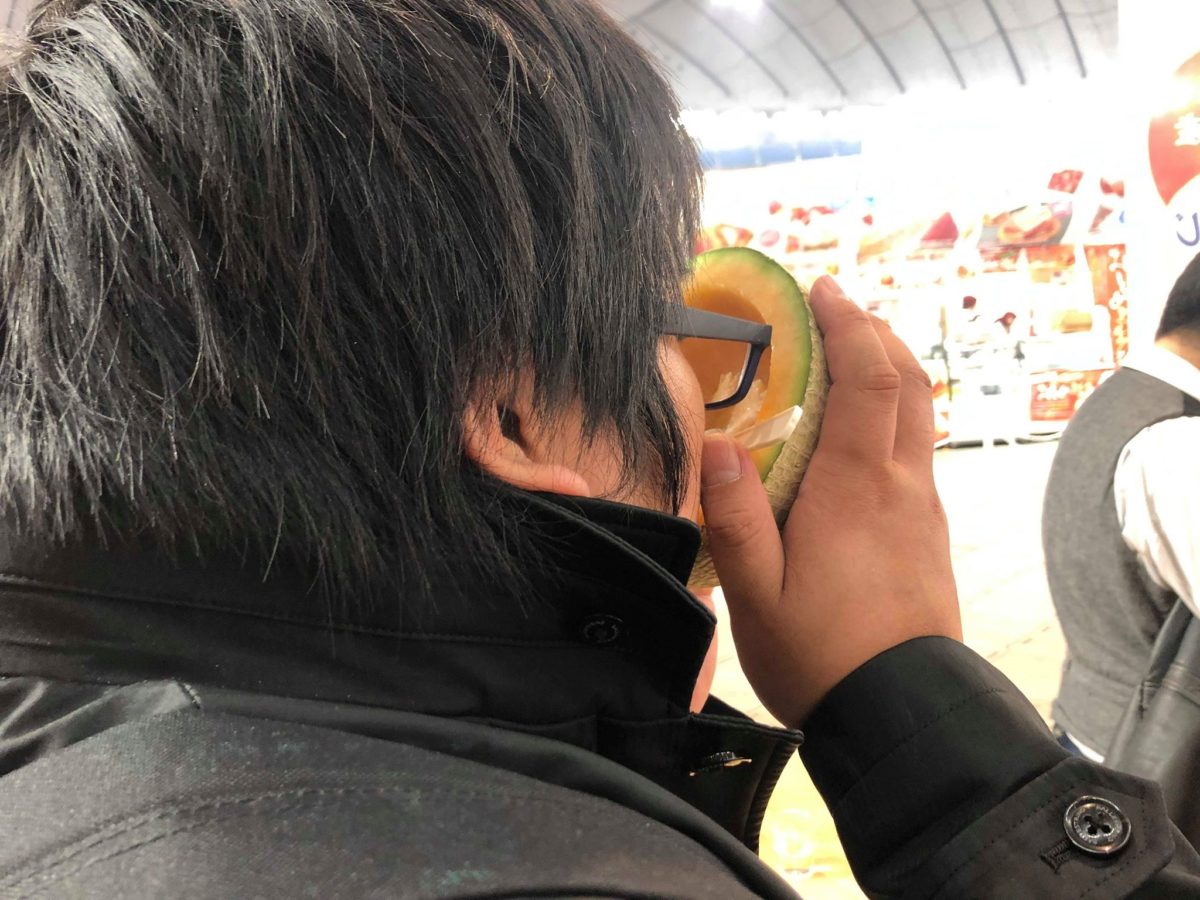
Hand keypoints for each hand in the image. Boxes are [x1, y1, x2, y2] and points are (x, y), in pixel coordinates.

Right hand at [699, 276, 960, 727]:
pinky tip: (856, 438)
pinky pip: (916, 451)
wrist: (904, 714)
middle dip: (876, 334)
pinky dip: (892, 416)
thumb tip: (719, 442)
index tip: (822, 290)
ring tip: (846, 361)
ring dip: (888, 373)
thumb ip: (737, 516)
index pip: (869, 378)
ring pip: (919, 415)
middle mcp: (901, 484)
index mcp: (856, 487)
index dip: (850, 324)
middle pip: (908, 382)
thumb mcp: (757, 594)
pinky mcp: (928, 533)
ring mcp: (923, 508)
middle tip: (835, 312)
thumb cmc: (821, 656)